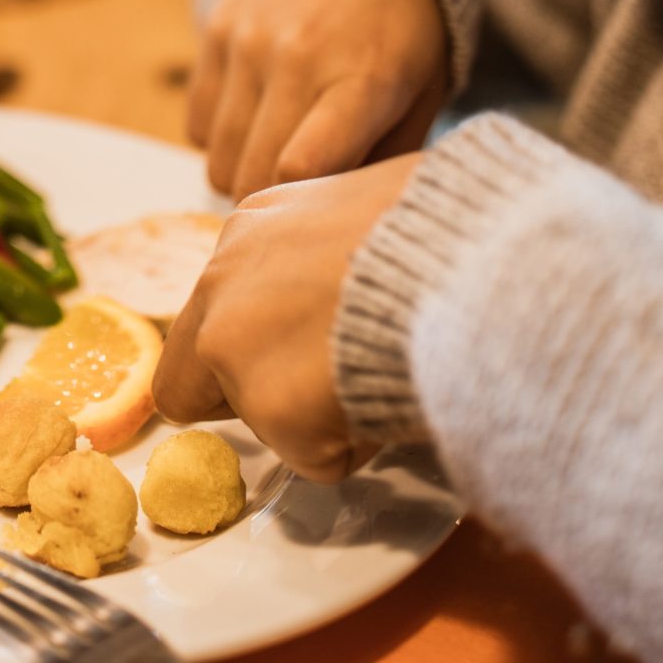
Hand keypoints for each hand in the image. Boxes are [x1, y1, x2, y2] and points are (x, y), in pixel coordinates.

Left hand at [155, 154, 423, 480]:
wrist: (473, 257)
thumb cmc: (449, 226)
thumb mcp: (372, 205)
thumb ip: (333, 247)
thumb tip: (354, 274)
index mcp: (252, 226)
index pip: (217, 306)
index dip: (258, 341)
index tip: (299, 353)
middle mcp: (222, 281)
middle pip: (189, 378)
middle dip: (250, 397)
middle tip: (324, 390)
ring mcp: (233, 348)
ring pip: (260, 419)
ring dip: (313, 416)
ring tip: (385, 372)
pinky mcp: (270, 409)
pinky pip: (314, 457)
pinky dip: (355, 445)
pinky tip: (396, 394)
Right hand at [190, 0, 449, 199]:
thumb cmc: (404, 39)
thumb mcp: (422, 98)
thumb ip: (388, 163)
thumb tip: (342, 223)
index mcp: (364, 81)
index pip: (301, 166)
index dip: (297, 208)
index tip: (313, 217)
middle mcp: (297, 57)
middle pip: (252, 177)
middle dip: (274, 206)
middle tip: (304, 197)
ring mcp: (249, 41)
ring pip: (219, 161)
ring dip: (246, 174)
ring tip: (283, 153)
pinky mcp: (216, 29)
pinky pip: (197, 126)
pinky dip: (224, 139)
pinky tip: (260, 118)